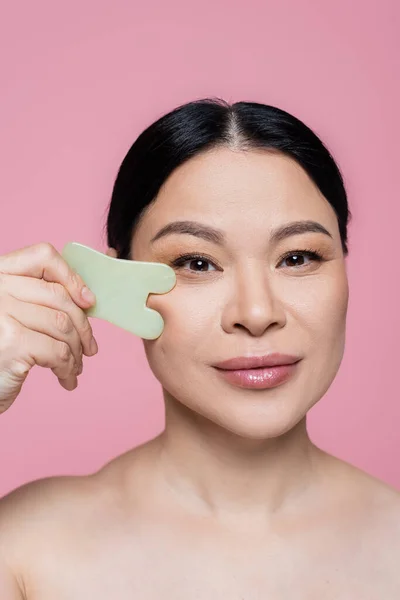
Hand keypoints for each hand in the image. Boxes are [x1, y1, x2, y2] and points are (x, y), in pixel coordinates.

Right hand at [0, 243, 97, 413]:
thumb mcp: (15, 315)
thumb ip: (40, 299)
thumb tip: (87, 298)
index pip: (43, 256)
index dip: (71, 276)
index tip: (87, 301)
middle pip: (58, 296)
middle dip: (82, 325)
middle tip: (90, 348)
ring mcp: (3, 313)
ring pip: (62, 325)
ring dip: (76, 350)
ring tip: (76, 367)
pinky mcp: (13, 342)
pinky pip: (58, 352)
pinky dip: (68, 368)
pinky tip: (66, 378)